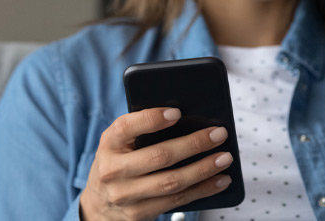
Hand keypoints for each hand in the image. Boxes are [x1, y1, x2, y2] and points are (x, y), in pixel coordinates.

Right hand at [80, 107, 233, 220]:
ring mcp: (125, 195)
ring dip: (203, 169)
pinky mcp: (138, 213)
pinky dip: (202, 190)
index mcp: (109, 143)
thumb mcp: (121, 143)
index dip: (152, 119)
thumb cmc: (120, 162)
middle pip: (158, 156)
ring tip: (225, 158)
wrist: (99, 205)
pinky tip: (220, 180)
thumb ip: (143, 131)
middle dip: (193, 144)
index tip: (177, 112)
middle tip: (219, 134)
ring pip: (171, 182)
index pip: (127, 127)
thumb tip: (189, 117)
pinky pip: (176, 201)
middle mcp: (113, 170)